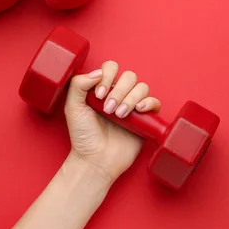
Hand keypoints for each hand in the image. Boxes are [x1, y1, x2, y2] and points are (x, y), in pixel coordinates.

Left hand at [64, 61, 161, 184]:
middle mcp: (119, 94)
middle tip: (108, 110)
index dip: (107, 76)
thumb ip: (78, 85)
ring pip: (142, 87)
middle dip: (119, 91)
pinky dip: (149, 102)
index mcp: (102, 88)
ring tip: (120, 115)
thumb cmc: (83, 136)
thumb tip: (97, 72)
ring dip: (130, 98)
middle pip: (129, 76)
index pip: (111, 68)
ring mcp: (133, 106)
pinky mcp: (145, 119)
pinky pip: (155, 102)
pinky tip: (139, 110)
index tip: (98, 95)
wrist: (95, 160)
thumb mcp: (72, 108)